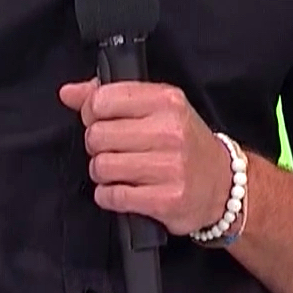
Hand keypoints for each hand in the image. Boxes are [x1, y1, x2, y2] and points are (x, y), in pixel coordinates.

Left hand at [57, 78, 234, 235]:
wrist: (223, 184)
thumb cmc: (185, 144)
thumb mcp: (156, 108)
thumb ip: (110, 96)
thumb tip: (69, 93)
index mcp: (167, 100)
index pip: (102, 100)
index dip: (91, 113)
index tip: (100, 121)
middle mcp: (170, 131)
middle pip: (97, 135)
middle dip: (98, 146)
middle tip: (115, 150)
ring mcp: (170, 166)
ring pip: (101, 166)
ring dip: (103, 173)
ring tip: (121, 171)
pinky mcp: (166, 199)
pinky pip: (112, 195)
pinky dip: (109, 195)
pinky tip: (125, 190)